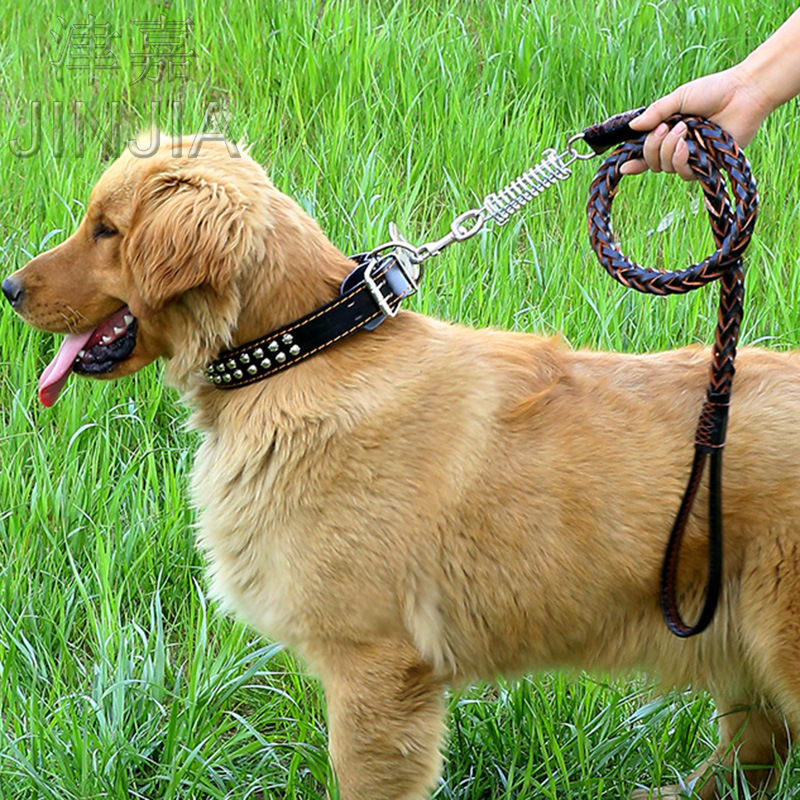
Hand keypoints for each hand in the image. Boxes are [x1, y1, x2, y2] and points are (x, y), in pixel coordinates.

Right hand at [620, 66, 772, 179]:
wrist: (744, 93)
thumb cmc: (714, 91)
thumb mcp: (679, 98)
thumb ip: (656, 113)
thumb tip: (632, 127)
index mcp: (668, 132)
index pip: (646, 152)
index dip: (633, 161)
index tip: (623, 166)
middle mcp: (678, 147)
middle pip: (652, 162)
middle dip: (653, 147)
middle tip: (665, 128)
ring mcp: (692, 158)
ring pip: (666, 168)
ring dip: (669, 150)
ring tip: (683, 129)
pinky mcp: (707, 166)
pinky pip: (684, 174)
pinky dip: (681, 160)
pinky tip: (687, 146)